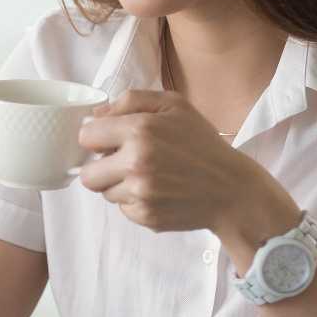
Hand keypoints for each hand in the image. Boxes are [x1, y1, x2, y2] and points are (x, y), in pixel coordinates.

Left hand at [76, 89, 266, 235]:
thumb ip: (131, 100)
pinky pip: (123, 209)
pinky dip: (135, 202)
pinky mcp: (145, 216)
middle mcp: (135, 163)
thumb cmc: (202, 143)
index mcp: (139, 130)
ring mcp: (140, 193)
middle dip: (101, 168)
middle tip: (124, 163)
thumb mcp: (174, 105)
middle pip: (87, 174)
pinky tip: (158, 192)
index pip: (86, 137)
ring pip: (105, 193)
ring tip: (149, 177)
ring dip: (120, 186)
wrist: (231, 188)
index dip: (97, 138)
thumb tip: (95, 115)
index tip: (110, 140)